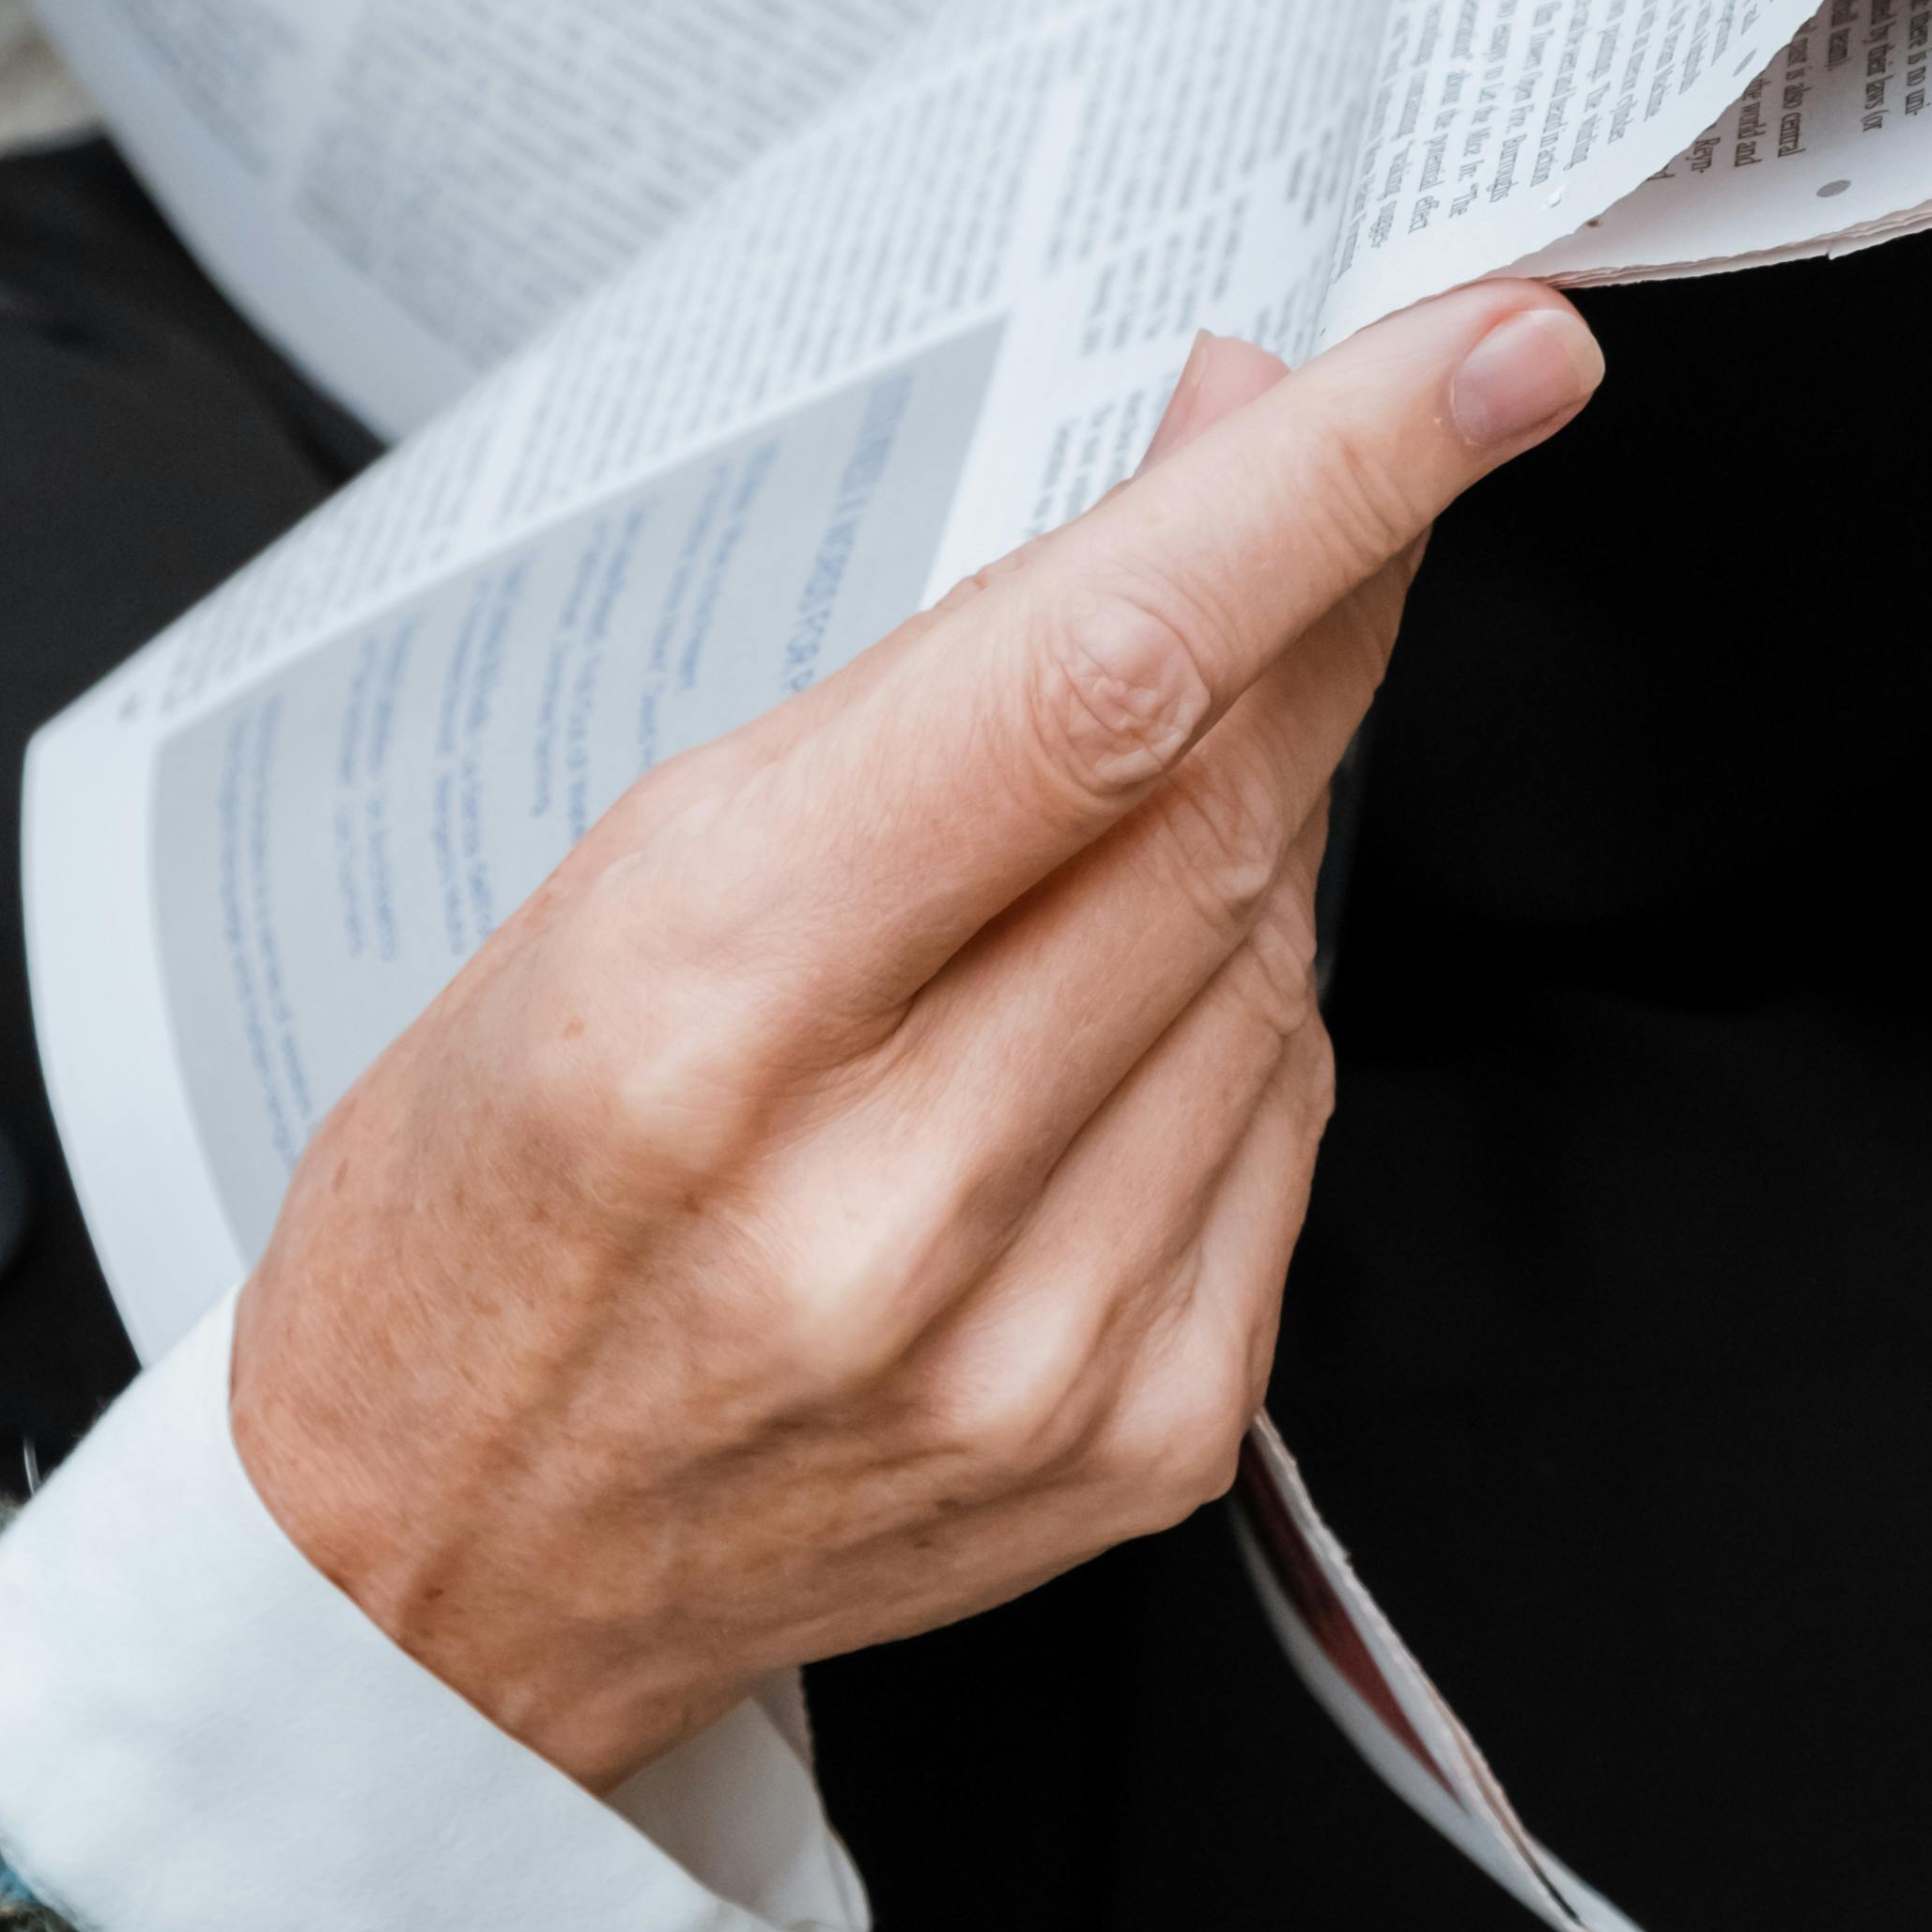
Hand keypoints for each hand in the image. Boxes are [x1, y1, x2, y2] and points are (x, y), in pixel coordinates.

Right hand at [232, 282, 1601, 1788]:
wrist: (441, 1572)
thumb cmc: (494, 1197)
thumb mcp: (619, 878)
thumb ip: (941, 691)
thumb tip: (1208, 465)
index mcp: (710, 1007)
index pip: (1095, 686)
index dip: (1319, 498)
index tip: (1490, 360)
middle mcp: (887, 1195)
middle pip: (1224, 806)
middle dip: (1325, 593)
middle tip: (1369, 444)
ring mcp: (1033, 1342)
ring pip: (1277, 956)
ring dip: (1252, 817)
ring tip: (1103, 816)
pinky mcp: (1136, 1439)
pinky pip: (1283, 1124)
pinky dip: (1236, 1016)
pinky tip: (1108, 1014)